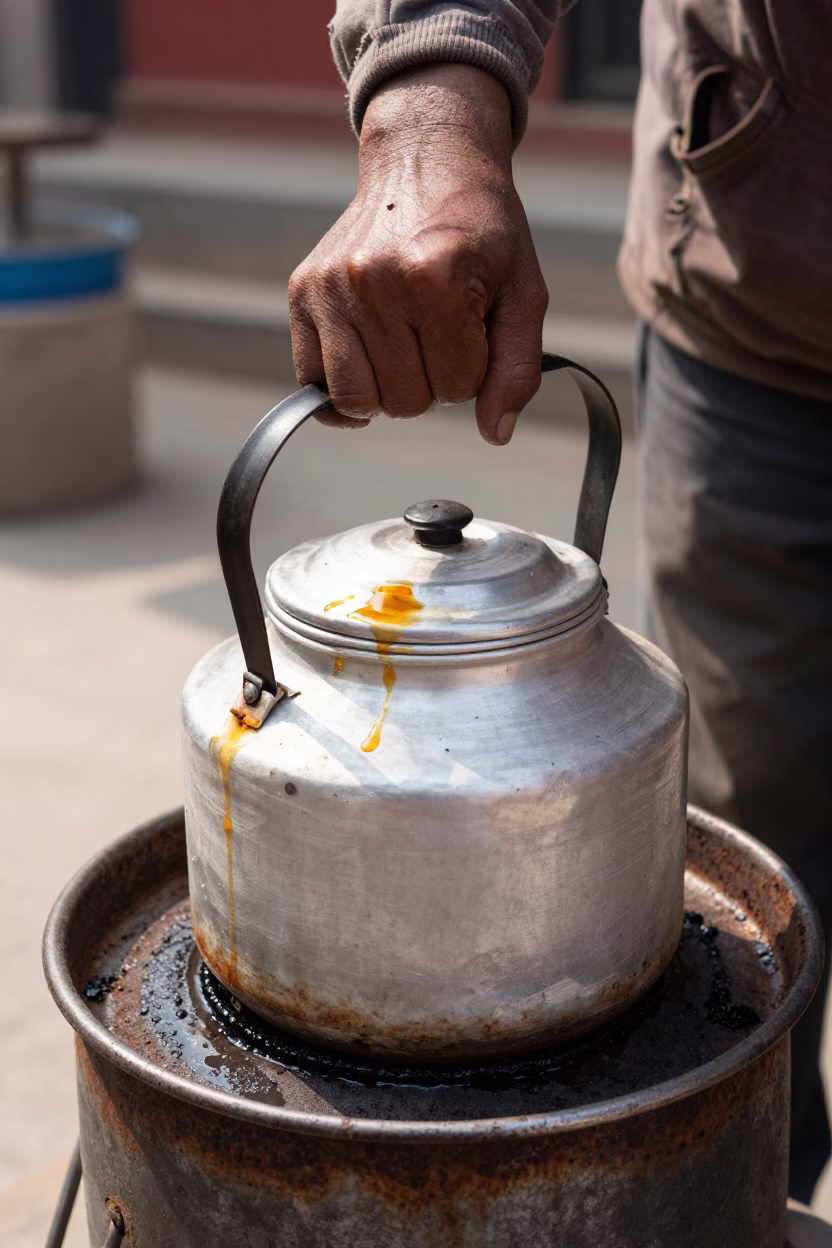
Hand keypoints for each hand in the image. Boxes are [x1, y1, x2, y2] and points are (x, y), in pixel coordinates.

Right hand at [288, 64, 547, 444]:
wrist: (427, 161)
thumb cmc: (482, 232)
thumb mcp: (523, 292)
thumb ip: (518, 368)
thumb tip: (495, 434)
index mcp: (435, 278)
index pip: (456, 388)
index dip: (472, 368)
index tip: (472, 326)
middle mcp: (375, 281)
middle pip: (405, 401)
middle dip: (430, 380)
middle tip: (436, 330)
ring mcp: (332, 287)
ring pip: (357, 401)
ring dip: (387, 388)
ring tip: (403, 344)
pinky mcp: (303, 291)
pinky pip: (312, 382)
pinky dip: (339, 388)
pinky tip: (365, 359)